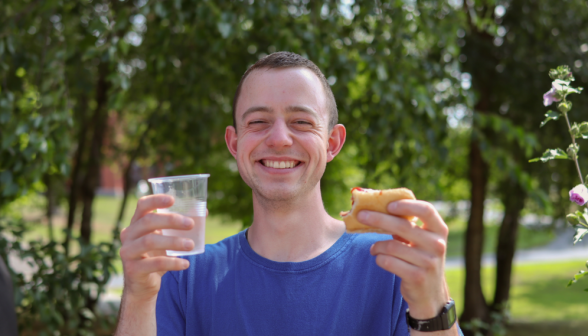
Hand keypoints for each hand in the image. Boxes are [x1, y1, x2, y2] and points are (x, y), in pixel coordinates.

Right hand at [119, 195, 194, 302]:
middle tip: (191, 224)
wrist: (143, 286)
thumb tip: (205, 212)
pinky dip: (172, 263)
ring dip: (173, 242)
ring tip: (191, 245)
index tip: (173, 199)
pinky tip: (185, 264)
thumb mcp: (166, 239)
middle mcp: (128, 235)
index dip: (156, 200)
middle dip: (171, 220)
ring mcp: (127, 252)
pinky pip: (154, 263)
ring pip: (149, 241)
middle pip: (148, 221)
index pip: (142, 205)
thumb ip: (180, 226)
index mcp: (136, 223)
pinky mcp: (133, 270)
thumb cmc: (156, 256)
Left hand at [357, 200, 449, 319]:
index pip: (426, 210)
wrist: (430, 292)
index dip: (406, 205)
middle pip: (403, 226)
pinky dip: (379, 258)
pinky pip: (388, 262)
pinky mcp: (417, 277)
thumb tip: (376, 208)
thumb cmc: (420, 257)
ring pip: (392, 246)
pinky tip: (379, 258)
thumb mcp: (421, 240)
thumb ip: (406, 224)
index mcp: (439, 230)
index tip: (388, 205)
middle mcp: (437, 245)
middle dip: (378, 219)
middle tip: (361, 215)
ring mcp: (428, 262)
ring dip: (377, 246)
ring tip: (374, 248)